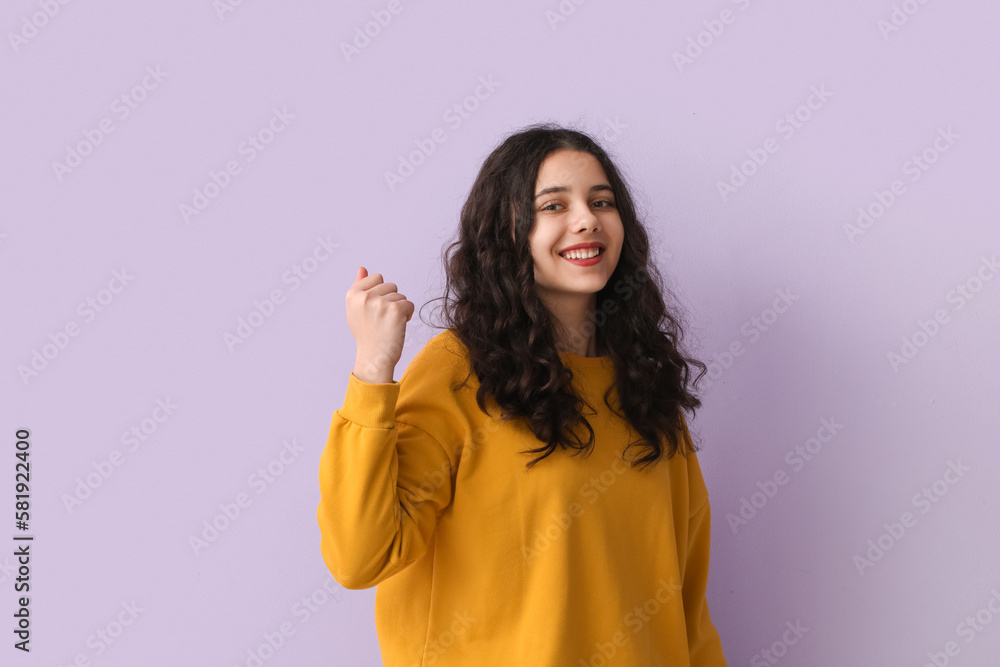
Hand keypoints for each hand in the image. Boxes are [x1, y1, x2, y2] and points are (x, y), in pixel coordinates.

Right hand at [346, 267, 413, 382]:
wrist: (375, 358)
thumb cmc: (367, 334)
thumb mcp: (356, 309)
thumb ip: (359, 286)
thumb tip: (362, 268)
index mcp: (353, 294)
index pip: (377, 277)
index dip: (380, 293)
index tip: (374, 310)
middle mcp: (364, 296)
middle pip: (391, 285)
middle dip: (391, 300)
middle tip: (382, 319)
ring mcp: (380, 303)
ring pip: (401, 295)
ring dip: (399, 309)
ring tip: (389, 324)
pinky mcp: (395, 310)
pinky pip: (409, 304)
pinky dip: (408, 315)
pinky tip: (398, 326)